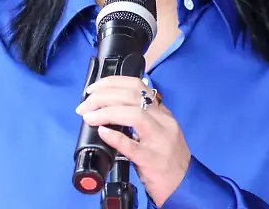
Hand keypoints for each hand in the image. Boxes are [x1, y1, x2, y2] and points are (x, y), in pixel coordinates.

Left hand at [75, 76, 190, 204]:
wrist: (183, 185)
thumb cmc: (167, 159)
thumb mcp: (159, 132)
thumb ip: (142, 118)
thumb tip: (112, 106)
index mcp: (163, 113)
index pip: (137, 86)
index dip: (112, 83)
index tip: (94, 88)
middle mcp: (164, 122)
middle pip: (132, 96)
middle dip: (103, 96)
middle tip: (84, 105)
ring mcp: (159, 140)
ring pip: (134, 114)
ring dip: (106, 112)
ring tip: (89, 116)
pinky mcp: (152, 160)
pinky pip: (131, 145)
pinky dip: (114, 136)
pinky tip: (102, 132)